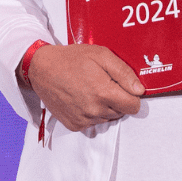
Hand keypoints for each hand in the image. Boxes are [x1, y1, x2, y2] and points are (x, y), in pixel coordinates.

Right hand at [27, 44, 143, 131]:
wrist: (42, 69)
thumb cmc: (71, 59)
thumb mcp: (101, 55)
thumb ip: (124, 72)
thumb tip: (139, 90)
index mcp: (104, 93)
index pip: (133, 106)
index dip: (132, 96)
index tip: (123, 87)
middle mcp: (94, 110)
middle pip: (121, 112)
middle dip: (117, 99)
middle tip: (103, 83)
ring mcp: (83, 120)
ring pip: (107, 118)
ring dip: (104, 107)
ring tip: (90, 89)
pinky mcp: (74, 125)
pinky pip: (92, 123)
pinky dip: (91, 113)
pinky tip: (82, 98)